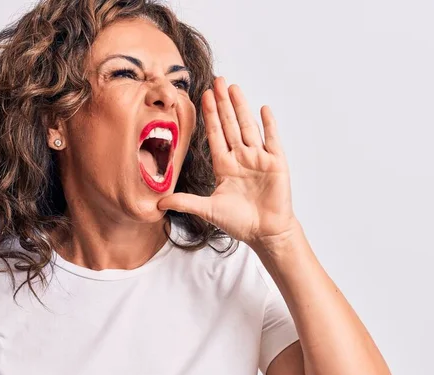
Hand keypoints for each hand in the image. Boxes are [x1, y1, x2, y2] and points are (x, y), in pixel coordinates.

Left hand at [158, 77, 297, 244]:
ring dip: (241, 107)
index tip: (203, 96)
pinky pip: (272, 139)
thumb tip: (157, 204)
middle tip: (217, 80)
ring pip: (248, 127)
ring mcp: (258, 159)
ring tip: (234, 87)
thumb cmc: (239, 222)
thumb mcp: (207, 210)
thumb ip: (184, 202)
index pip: (214, 134)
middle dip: (222, 103)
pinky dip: (268, 125)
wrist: (265, 233)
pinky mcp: (276, 163)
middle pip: (230, 124)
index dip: (209, 115)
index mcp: (224, 165)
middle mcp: (240, 158)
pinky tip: (263, 109)